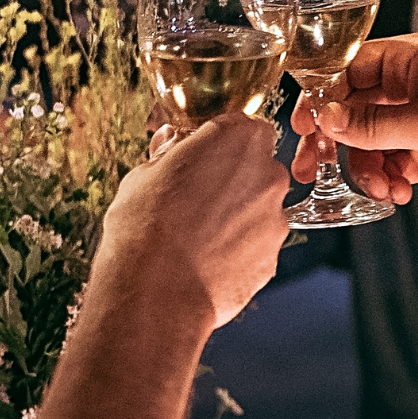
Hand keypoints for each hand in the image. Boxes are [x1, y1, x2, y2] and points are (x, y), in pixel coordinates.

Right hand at [96, 115, 289, 333]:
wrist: (156, 293)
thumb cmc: (144, 228)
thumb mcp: (143, 174)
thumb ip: (169, 154)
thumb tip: (172, 146)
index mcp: (238, 140)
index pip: (242, 125)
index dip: (219, 141)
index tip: (200, 155)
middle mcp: (267, 174)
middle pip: (256, 167)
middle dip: (231, 178)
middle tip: (194, 197)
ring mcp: (275, 219)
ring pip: (257, 208)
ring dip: (235, 215)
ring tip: (196, 237)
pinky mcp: (272, 258)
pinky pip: (255, 244)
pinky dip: (237, 249)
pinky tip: (205, 260)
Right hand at [292, 33, 417, 219]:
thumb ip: (372, 123)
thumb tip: (326, 117)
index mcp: (416, 59)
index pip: (351, 68)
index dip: (323, 95)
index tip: (303, 125)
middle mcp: (417, 85)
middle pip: (356, 107)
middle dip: (336, 138)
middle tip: (313, 166)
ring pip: (372, 140)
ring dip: (366, 166)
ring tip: (380, 187)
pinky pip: (394, 162)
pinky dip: (388, 178)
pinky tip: (397, 193)